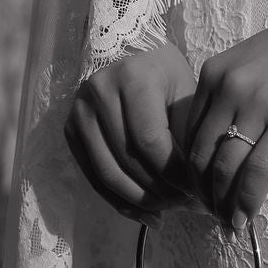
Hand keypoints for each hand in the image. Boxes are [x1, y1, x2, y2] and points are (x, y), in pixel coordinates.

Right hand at [64, 42, 197, 224]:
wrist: (131, 53)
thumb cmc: (165, 74)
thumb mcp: (183, 93)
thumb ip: (187, 136)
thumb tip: (196, 189)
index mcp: (132, 78)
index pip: (150, 141)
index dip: (173, 173)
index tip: (195, 189)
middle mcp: (99, 92)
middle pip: (128, 161)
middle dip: (159, 191)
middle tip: (184, 204)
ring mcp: (80, 112)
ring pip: (108, 175)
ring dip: (140, 202)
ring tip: (167, 211)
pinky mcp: (71, 131)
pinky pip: (95, 179)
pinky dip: (121, 203)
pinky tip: (147, 214)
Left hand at [184, 0, 267, 231]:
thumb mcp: (257, 62)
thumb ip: (234, 96)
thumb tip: (225, 148)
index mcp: (215, 71)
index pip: (188, 135)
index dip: (192, 172)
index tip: (203, 194)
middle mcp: (229, 85)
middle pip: (201, 157)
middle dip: (204, 195)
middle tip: (215, 218)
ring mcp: (259, 101)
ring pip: (225, 170)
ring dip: (223, 207)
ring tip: (231, 226)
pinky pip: (257, 172)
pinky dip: (248, 203)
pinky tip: (247, 219)